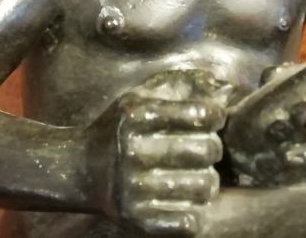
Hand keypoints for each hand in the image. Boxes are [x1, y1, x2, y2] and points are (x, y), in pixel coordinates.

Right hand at [85, 69, 233, 234]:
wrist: (83, 170)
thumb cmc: (124, 127)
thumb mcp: (143, 96)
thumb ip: (182, 83)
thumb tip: (222, 87)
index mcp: (138, 116)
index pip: (199, 114)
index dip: (215, 114)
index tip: (212, 118)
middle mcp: (134, 151)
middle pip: (207, 151)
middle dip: (214, 147)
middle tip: (207, 148)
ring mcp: (135, 188)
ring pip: (205, 187)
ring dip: (208, 181)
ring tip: (198, 174)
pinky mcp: (137, 219)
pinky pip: (188, 222)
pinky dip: (195, 212)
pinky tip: (186, 200)